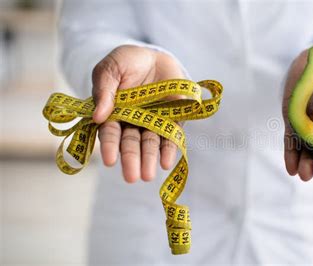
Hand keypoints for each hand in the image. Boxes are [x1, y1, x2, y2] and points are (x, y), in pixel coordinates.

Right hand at [92, 45, 183, 182]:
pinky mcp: (173, 120)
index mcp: (113, 114)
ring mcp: (153, 122)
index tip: (110, 160)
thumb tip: (98, 116)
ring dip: (149, 159)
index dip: (110, 146)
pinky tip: (166, 163)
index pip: (110, 133)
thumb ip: (104, 90)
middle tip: (132, 177)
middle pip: (131, 143)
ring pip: (151, 143)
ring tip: (149, 175)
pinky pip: (171, 136)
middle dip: (131, 159)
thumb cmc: (126, 62)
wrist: (154, 56)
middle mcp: (132, 122)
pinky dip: (169, 150)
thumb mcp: (110, 69)